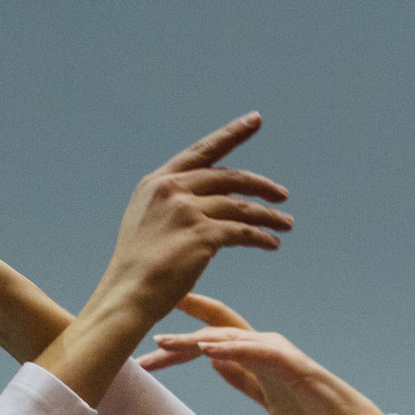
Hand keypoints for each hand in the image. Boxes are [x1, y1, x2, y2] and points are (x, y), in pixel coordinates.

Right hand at [86, 114, 292, 332]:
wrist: (127, 294)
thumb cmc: (136, 269)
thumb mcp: (146, 222)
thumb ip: (171, 203)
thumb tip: (203, 199)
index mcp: (157, 182)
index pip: (202, 151)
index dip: (231, 134)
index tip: (255, 119)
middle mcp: (172, 189)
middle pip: (228, 178)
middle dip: (260, 185)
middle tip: (282, 194)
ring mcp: (187, 210)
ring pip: (240, 206)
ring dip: (268, 215)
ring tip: (286, 224)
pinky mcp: (202, 235)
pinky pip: (242, 232)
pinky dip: (261, 238)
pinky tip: (272, 244)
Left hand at [139, 295, 383, 414]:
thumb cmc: (307, 410)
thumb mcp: (262, 393)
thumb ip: (239, 376)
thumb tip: (213, 362)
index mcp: (255, 349)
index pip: (214, 328)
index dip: (184, 321)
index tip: (151, 323)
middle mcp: (263, 342)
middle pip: (213, 330)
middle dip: (178, 335)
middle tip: (144, 343)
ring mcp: (276, 350)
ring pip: (228, 338)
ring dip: (194, 340)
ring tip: (164, 342)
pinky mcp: (290, 364)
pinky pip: (255, 353)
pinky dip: (230, 350)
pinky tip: (207, 351)